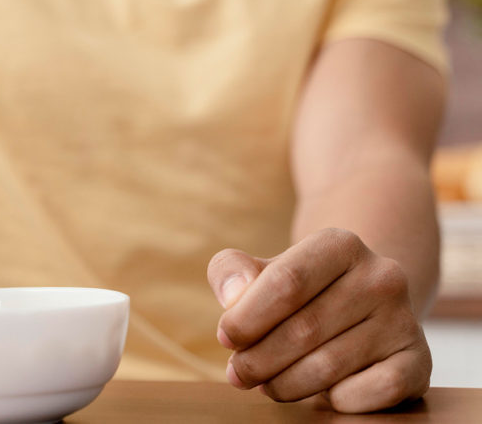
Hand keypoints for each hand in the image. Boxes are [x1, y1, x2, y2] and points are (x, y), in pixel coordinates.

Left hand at [207, 228, 431, 412]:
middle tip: (237, 373)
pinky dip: (335, 401)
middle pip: (304, 329)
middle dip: (259, 359)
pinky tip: (318, 393)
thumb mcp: (263, 269)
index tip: (225, 337)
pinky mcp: (418, 362)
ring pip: (330, 366)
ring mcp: (404, 319)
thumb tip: (232, 296)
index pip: (286, 282)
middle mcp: (381, 276)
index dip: (248, 317)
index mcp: (340, 244)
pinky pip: (371, 392)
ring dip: (285, 384)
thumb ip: (232, 270)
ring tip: (266, 384)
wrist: (361, 305)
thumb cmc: (297, 290)